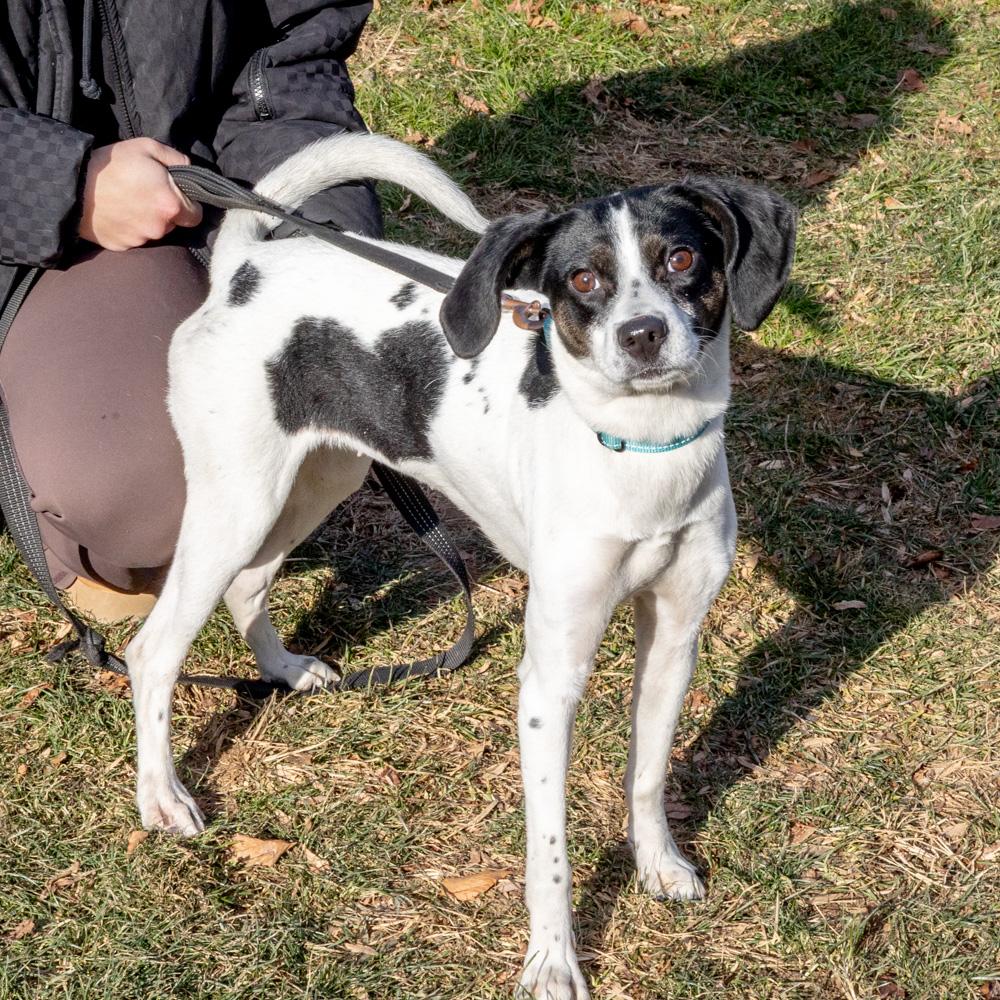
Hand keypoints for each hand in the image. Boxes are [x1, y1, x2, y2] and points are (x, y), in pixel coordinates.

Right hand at [78, 138, 202, 250]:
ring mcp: (140, 240)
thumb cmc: (111, 163)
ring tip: (128, 201)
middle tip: (147, 194)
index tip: (175, 195)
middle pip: (174, 224)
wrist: (71, 185)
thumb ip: (176, 159)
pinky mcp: (123, 246)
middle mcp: (159, 227)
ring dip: (148, 220)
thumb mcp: (146, 148)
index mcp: (171, 205)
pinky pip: (133, 238)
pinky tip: (116, 212)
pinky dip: (129, 228)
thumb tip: (190, 170)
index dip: (189, 204)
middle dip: (167, 212)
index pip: (196, 215)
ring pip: (154, 232)